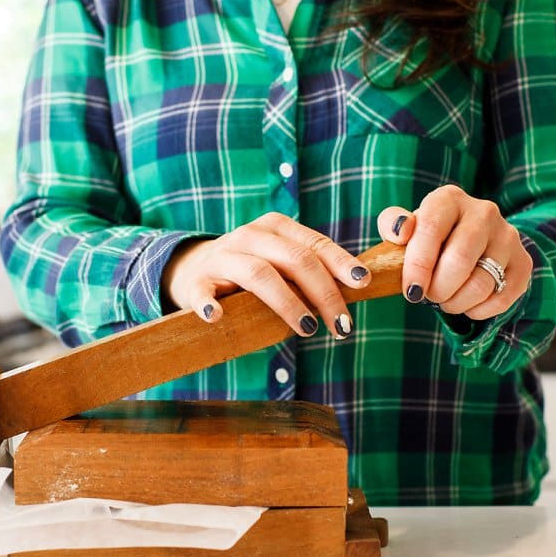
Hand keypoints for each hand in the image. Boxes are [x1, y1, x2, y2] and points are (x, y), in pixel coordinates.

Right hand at [161, 212, 370, 337]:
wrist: (192, 269)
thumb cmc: (249, 270)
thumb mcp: (280, 261)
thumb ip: (309, 271)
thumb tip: (358, 289)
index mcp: (275, 227)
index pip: (315, 244)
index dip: (341, 263)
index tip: (363, 284)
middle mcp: (249, 236)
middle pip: (295, 259)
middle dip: (325, 293)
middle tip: (343, 326)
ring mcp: (222, 257)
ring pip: (260, 274)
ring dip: (288, 303)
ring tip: (308, 328)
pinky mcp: (196, 282)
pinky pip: (203, 292)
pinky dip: (209, 304)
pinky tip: (216, 317)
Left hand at [377, 185, 531, 320]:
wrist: (469, 244)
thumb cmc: (428, 239)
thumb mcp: (405, 228)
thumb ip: (392, 224)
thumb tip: (400, 230)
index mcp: (449, 199)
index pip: (432, 230)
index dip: (418, 266)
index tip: (411, 290)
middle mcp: (483, 212)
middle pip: (460, 260)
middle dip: (438, 289)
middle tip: (428, 295)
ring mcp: (507, 236)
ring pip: (481, 284)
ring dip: (456, 302)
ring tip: (446, 300)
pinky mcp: (523, 262)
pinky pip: (502, 297)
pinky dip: (479, 310)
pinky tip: (467, 304)